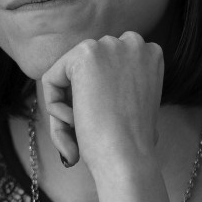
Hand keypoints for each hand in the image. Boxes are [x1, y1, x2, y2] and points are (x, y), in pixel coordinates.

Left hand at [38, 31, 163, 172]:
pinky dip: (54, 106)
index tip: (101, 124)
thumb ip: (120, 87)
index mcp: (149, 55)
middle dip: (77, 103)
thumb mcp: (136, 106)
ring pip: (66, 77)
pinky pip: (51, 80)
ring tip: (80, 131)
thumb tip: (97, 89)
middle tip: (83, 132)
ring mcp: (109, 45)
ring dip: (65, 108)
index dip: (96, 99)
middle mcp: (133, 43)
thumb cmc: (134, 143)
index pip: (104, 70)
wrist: (129, 158)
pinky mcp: (85, 54)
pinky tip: (75, 122)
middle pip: (83, 71)